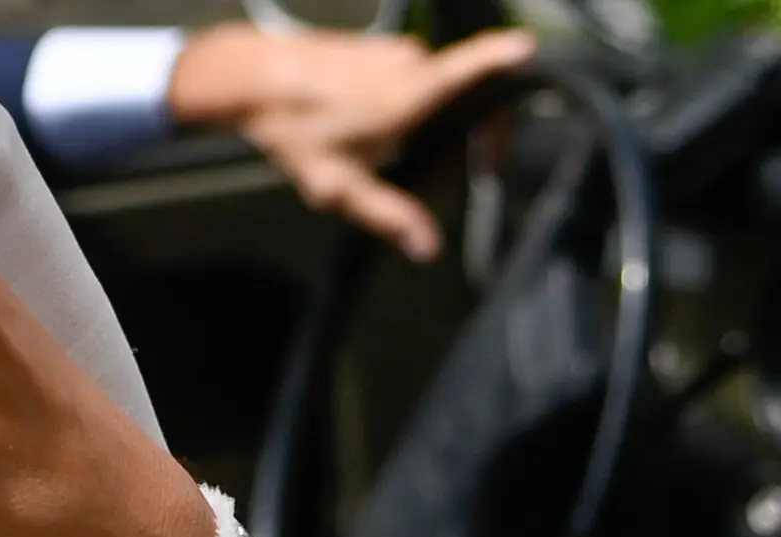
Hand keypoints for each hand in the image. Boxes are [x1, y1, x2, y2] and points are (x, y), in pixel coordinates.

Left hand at [170, 24, 534, 261]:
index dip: (506, 58)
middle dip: (459, 136)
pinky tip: (370, 129)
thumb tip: (427, 247)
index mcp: (411, 92)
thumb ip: (388, 214)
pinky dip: (404, 103)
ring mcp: (394, 50)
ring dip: (428, 122)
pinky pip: (408, 77)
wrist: (250, 78)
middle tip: (436, 173)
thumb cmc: (293, 129)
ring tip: (389, 153)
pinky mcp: (377, 46)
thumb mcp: (339, 185)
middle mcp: (410, 63)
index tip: (531, 52)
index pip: (476, 66)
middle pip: (461, 98)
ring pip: (433, 90)